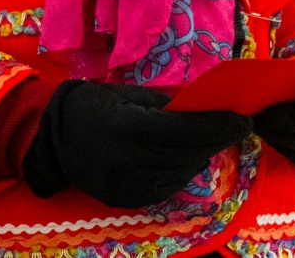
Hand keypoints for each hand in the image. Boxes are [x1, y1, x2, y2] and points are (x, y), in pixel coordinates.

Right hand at [22, 80, 250, 208]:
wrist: (51, 137)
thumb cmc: (91, 106)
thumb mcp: (127, 95)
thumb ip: (166, 106)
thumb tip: (205, 110)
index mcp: (127, 126)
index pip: (184, 130)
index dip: (217, 126)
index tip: (243, 120)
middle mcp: (129, 159)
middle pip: (188, 153)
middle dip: (214, 139)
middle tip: (230, 127)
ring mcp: (129, 183)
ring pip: (182, 173)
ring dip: (197, 156)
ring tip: (198, 141)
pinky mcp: (128, 198)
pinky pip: (167, 187)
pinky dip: (179, 171)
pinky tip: (176, 158)